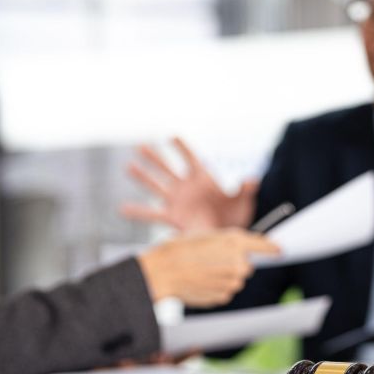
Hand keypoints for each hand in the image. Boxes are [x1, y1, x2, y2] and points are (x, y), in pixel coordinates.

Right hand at [121, 137, 258, 231]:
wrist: (229, 237)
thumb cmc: (237, 216)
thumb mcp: (243, 202)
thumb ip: (244, 189)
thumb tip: (252, 179)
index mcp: (204, 179)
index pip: (192, 159)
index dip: (183, 147)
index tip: (172, 136)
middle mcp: (187, 188)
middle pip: (168, 169)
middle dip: (155, 158)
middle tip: (140, 146)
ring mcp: (178, 202)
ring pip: (157, 186)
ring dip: (143, 177)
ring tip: (128, 166)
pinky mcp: (173, 218)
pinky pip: (152, 214)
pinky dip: (137, 212)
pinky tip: (122, 208)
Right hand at [137, 229, 278, 306]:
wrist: (163, 272)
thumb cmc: (180, 249)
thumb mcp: (207, 235)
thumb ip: (229, 241)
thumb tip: (245, 248)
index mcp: (235, 242)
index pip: (264, 246)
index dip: (272, 248)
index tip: (280, 250)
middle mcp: (239, 263)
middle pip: (247, 266)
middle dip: (235, 263)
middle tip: (213, 260)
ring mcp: (233, 282)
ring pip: (236, 279)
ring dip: (224, 276)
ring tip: (203, 270)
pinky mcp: (225, 296)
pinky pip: (226, 290)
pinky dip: (216, 287)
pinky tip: (201, 281)